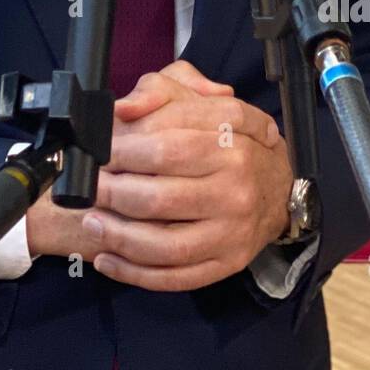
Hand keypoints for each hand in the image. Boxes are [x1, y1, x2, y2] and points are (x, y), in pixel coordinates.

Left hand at [25, 60, 238, 260]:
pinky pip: (176, 277)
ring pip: (165, 245)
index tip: (99, 152)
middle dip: (112, 195)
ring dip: (118, 237)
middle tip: (90, 187)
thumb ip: (160, 92)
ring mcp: (232, 233)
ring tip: (92, 221)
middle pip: (160, 200)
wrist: (279, 184)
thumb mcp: (202, 101)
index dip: (123, 153)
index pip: (166, 149)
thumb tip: (123, 109)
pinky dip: (135, 273)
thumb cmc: (229, 139)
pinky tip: (108, 259)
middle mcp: (235, 191)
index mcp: (231, 145)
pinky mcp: (227, 264)